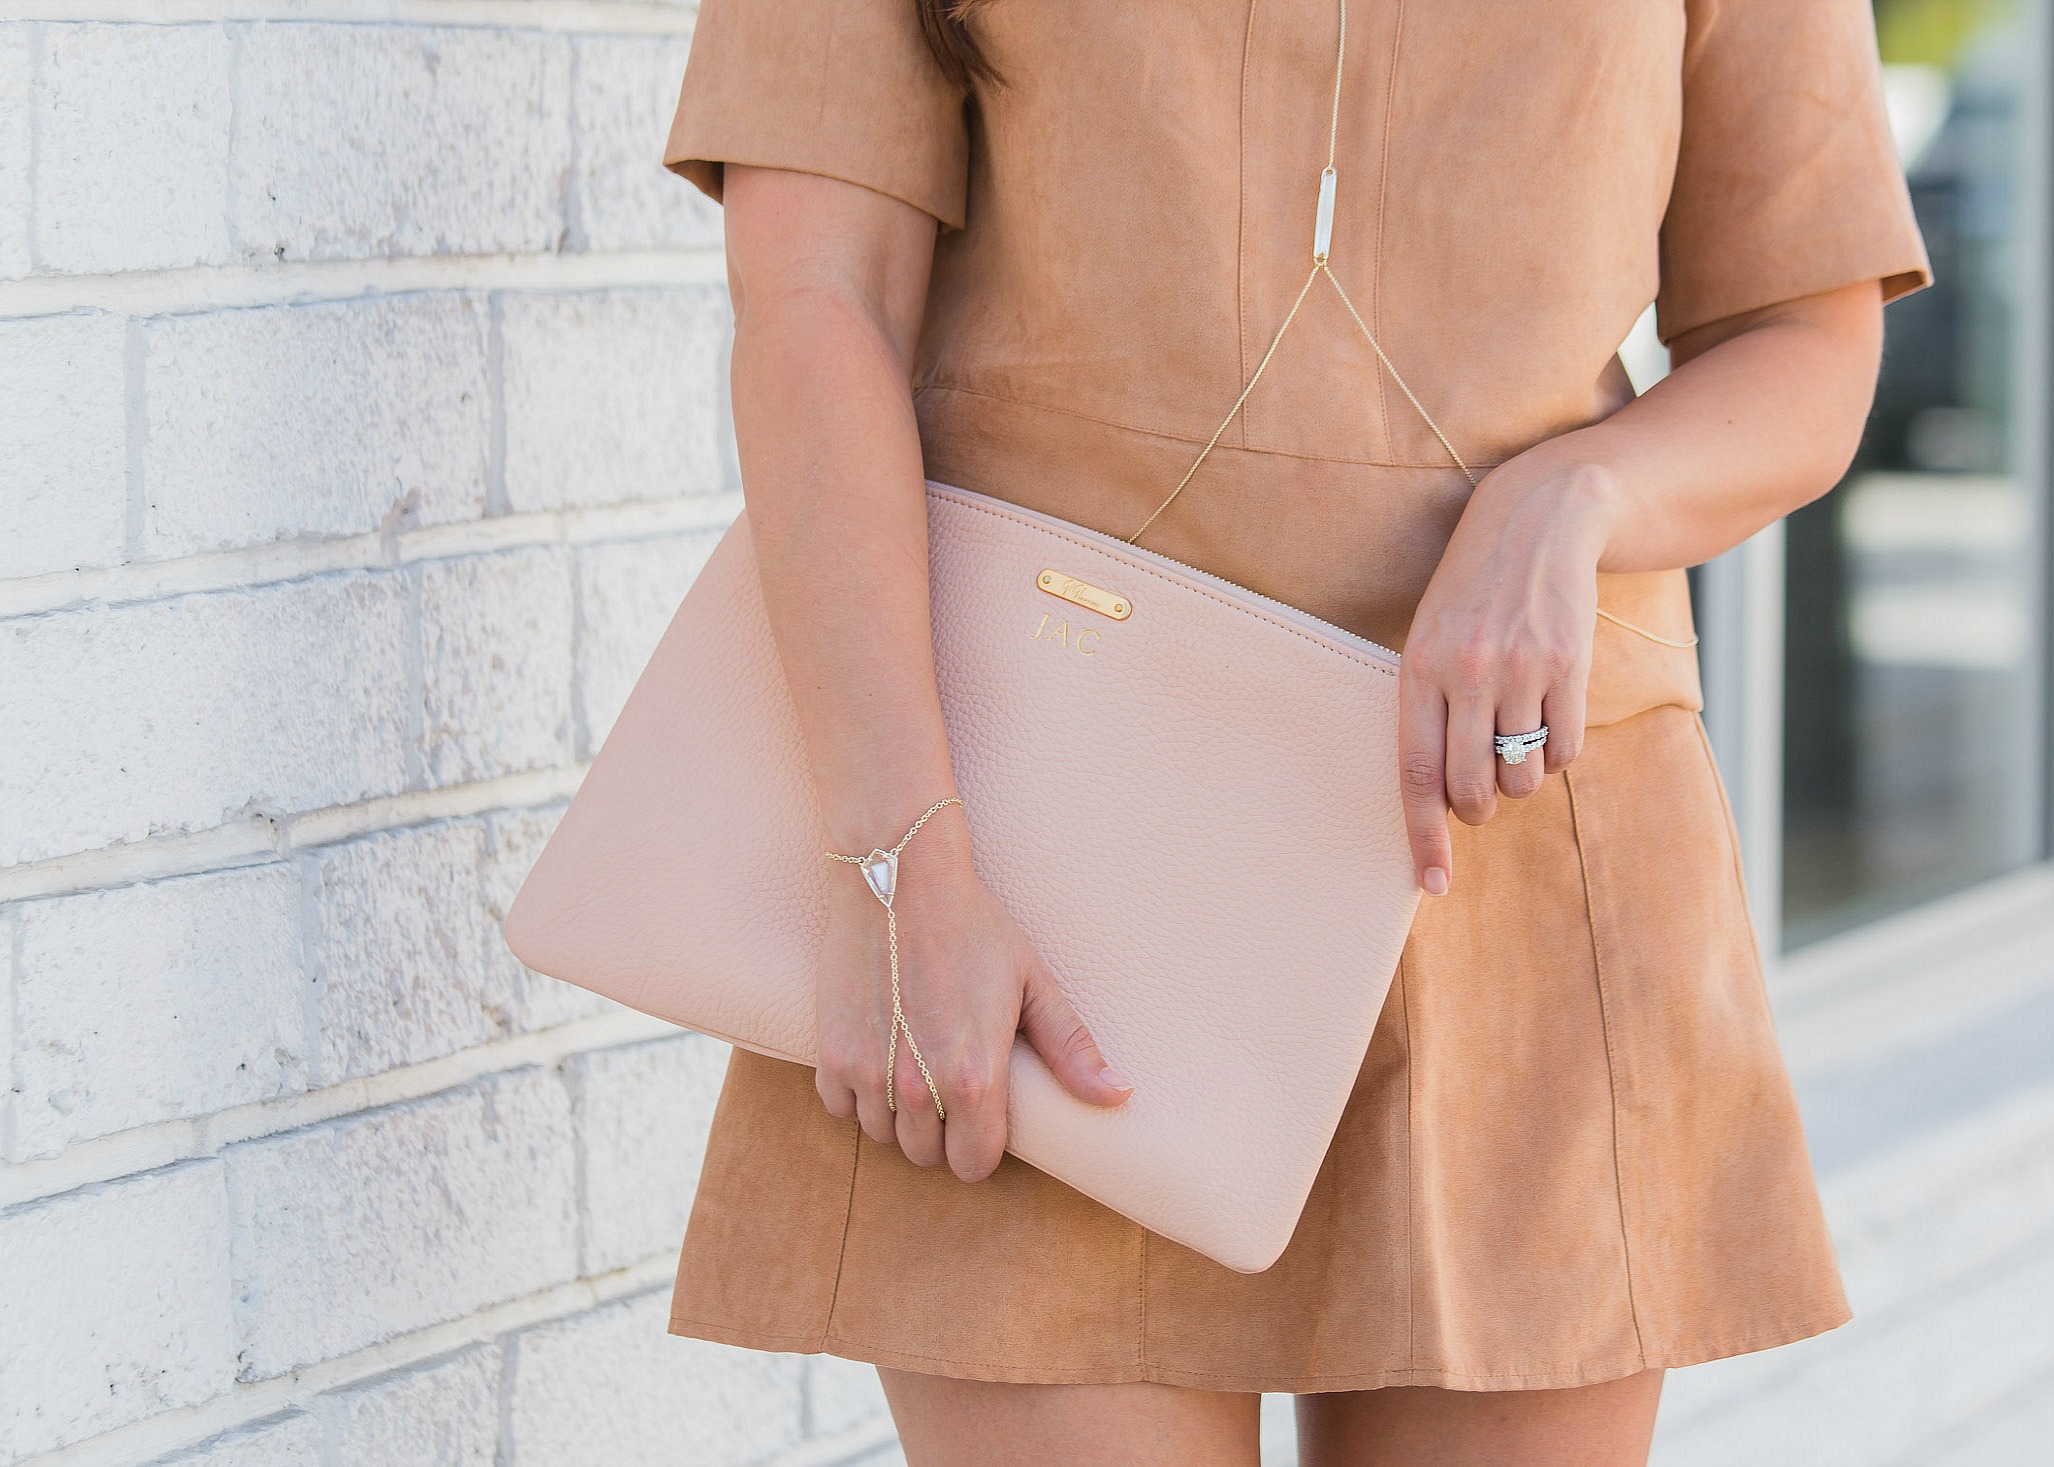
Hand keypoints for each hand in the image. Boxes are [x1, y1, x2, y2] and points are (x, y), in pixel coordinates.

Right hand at [812, 810, 1134, 1181]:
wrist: (897, 879)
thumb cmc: (972, 926)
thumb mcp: (1031, 981)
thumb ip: (1071, 1049)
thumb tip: (1119, 1096)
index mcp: (974, 1076)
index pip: (973, 1164)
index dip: (981, 1147)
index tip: (983, 1118)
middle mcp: (918, 1085)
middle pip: (926, 1155)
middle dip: (941, 1132)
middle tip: (948, 1084)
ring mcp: (868, 1071)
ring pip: (883, 1135)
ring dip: (898, 1114)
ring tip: (914, 1065)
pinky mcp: (832, 1053)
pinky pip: (840, 1109)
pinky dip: (856, 1094)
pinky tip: (877, 1057)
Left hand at [1398, 456, 1615, 894]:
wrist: (1537, 520)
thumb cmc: (1472, 592)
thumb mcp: (1428, 638)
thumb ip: (1427, 709)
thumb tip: (1439, 794)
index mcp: (1417, 670)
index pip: (1414, 774)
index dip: (1422, 836)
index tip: (1430, 883)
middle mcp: (1466, 673)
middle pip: (1471, 787)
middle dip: (1477, 812)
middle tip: (1481, 801)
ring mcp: (1519, 669)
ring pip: (1522, 775)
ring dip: (1521, 778)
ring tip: (1515, 737)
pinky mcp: (1568, 665)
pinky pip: (1565, 750)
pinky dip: (1558, 753)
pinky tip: (1549, 715)